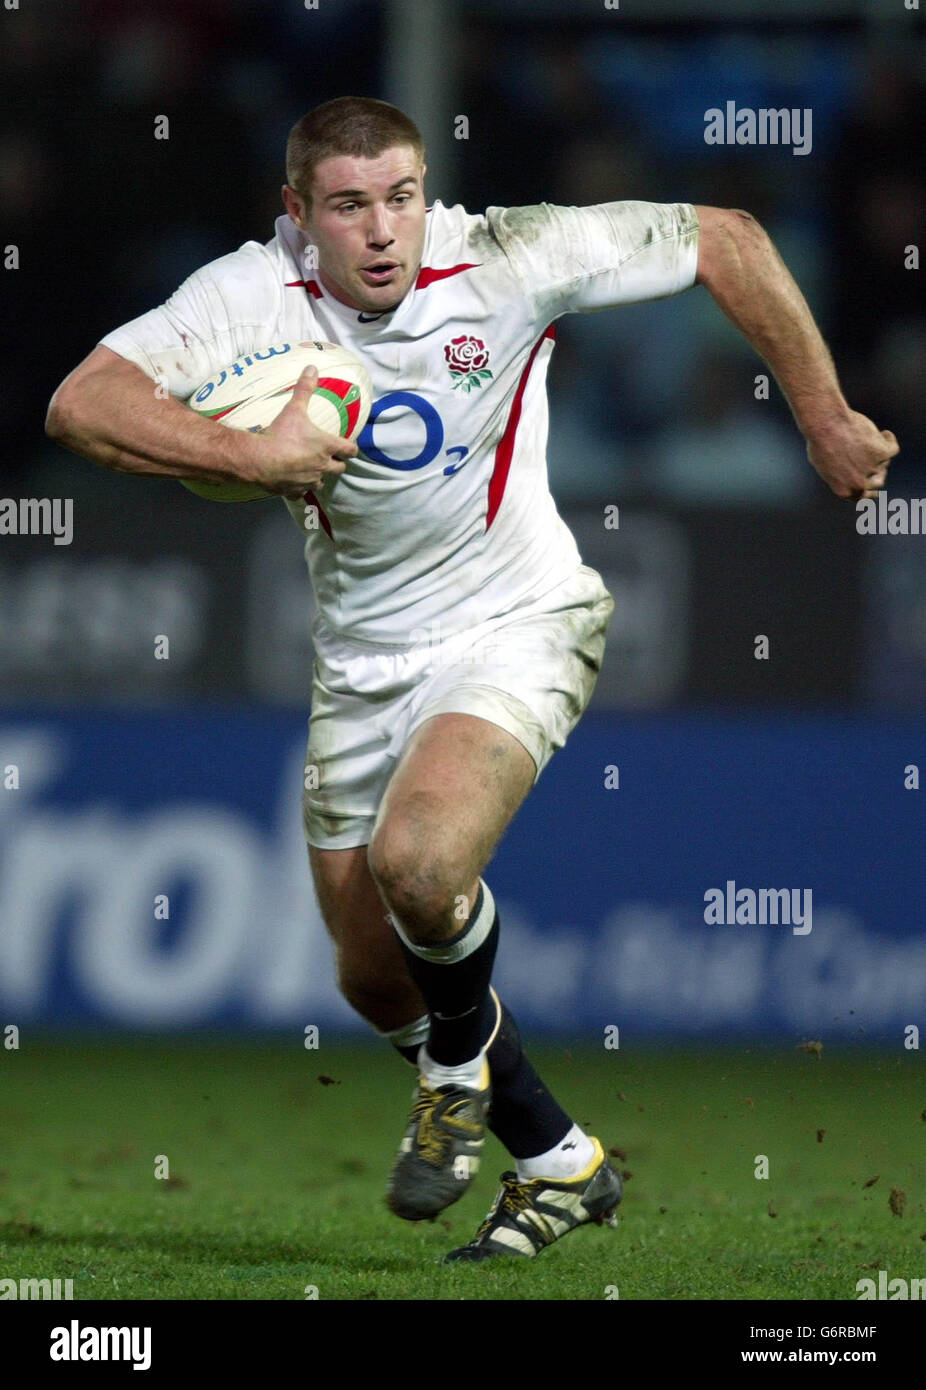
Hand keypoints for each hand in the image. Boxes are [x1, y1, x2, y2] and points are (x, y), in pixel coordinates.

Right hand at [249, 365, 357, 496]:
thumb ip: (305, 389)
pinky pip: (302, 492)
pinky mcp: (295, 491)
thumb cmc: (280, 434)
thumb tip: (312, 368)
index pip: (350, 450)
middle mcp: (322, 466)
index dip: (351, 447)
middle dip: (337, 463)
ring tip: (312, 469)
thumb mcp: (294, 408)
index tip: (348, 445)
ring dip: (320, 476)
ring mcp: (309, 480)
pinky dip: (300, 488)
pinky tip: (294, 482)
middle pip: (340, 468)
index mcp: (327, 446)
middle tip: (330, 456)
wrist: (260, 459)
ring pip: (322, 482)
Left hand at [805, 410, 898, 499]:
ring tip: (866, 437)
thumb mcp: (822, 465)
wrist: (826, 425)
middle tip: (872, 457)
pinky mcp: (883, 454)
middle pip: (878, 481)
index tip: (875, 484)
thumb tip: (847, 474)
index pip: (864, 496)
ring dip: (878, 452)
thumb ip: (838, 475)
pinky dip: (889, 441)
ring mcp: (872, 470)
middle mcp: (859, 484)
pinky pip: (893, 449)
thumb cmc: (819, 441)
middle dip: (877, 470)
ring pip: (884, 462)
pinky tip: (884, 434)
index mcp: (844, 491)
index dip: (871, 490)